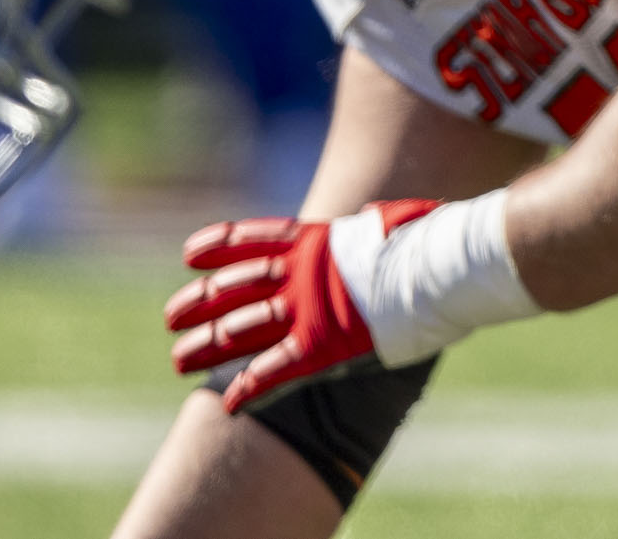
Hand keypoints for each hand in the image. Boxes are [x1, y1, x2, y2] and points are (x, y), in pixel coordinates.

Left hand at [166, 201, 437, 410]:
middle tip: (171, 317)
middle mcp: (301, 274)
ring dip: (207, 345)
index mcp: (316, 242)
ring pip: (241, 330)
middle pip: (235, 289)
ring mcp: (308, 309)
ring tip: (179, 361)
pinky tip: (228, 401)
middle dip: (200, 303)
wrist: (445, 266)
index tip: (190, 253)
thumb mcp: (395, 218)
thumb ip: (375, 221)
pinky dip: (250, 385)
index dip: (220, 245)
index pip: (255, 239)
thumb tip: (371, 215)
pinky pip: (276, 369)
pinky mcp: (323, 344)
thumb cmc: (430, 238)